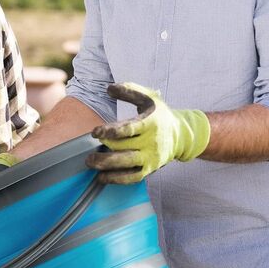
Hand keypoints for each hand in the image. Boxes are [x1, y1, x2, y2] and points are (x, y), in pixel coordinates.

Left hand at [86, 82, 209, 183]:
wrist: (180, 135)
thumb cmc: (159, 115)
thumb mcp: (148, 98)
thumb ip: (129, 91)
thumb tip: (109, 88)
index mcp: (151, 123)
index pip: (129, 129)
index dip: (111, 131)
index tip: (95, 132)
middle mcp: (151, 142)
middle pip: (125, 148)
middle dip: (105, 151)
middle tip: (88, 153)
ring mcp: (151, 157)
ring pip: (128, 164)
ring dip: (108, 166)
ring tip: (91, 163)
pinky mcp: (150, 168)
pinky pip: (133, 177)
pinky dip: (117, 179)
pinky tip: (102, 177)